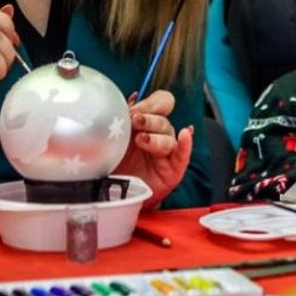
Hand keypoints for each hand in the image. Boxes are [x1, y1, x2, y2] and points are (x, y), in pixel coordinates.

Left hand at [112, 89, 192, 208]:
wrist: (112, 196)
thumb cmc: (112, 166)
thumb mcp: (109, 140)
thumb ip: (119, 120)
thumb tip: (128, 99)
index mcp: (146, 123)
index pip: (160, 103)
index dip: (150, 104)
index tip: (133, 110)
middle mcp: (159, 135)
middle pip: (163, 120)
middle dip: (149, 119)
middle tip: (135, 121)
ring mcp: (166, 153)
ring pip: (169, 138)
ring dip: (156, 137)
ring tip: (141, 140)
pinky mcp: (172, 170)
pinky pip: (183, 156)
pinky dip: (186, 145)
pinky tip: (186, 134)